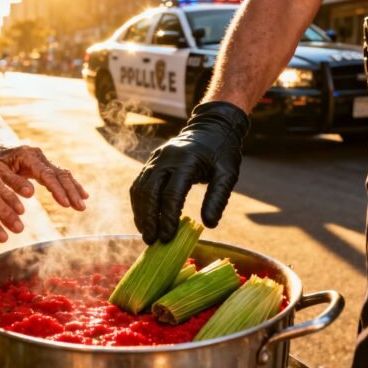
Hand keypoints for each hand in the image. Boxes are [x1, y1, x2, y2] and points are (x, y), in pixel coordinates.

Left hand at [0, 144, 88, 210]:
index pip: (48, 175)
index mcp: (28, 156)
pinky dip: (68, 186)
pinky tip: (79, 195)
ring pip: (62, 174)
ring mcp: (41, 159)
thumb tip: (31, 194)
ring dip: (73, 189)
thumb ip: (13, 182)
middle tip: (81, 207)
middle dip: (71, 191)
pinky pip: (58, 175)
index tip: (66, 204)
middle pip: (60, 174)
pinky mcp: (41, 165)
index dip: (58, 190)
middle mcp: (38, 155)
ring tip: (83, 205)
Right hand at [130, 101, 248, 243]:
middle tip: (152, 241)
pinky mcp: (151, 162)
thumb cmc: (222, 152)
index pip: (171, 194)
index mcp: (185, 161)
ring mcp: (155, 159)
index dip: (167, 218)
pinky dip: (139, 204)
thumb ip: (218, 198)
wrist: (211, 126)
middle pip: (150, 193)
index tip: (168, 237)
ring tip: (146, 234)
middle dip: (149, 219)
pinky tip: (144, 219)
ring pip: (140, 189)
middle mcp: (165, 159)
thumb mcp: (228, 173)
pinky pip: (139, 184)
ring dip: (141, 213)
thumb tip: (209, 225)